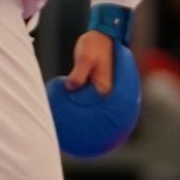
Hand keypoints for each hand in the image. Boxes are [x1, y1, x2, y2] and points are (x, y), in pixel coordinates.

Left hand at [48, 27, 141, 158]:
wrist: (104, 33)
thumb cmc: (95, 44)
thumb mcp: (85, 57)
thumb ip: (79, 73)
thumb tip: (70, 87)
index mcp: (107, 89)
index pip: (101, 114)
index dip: (94, 128)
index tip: (86, 141)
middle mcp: (109, 92)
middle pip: (101, 116)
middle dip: (94, 130)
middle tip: (79, 146)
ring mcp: (105, 90)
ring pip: (97, 110)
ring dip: (91, 121)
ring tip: (78, 138)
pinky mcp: (100, 86)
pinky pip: (92, 101)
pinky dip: (86, 108)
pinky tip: (75, 115)